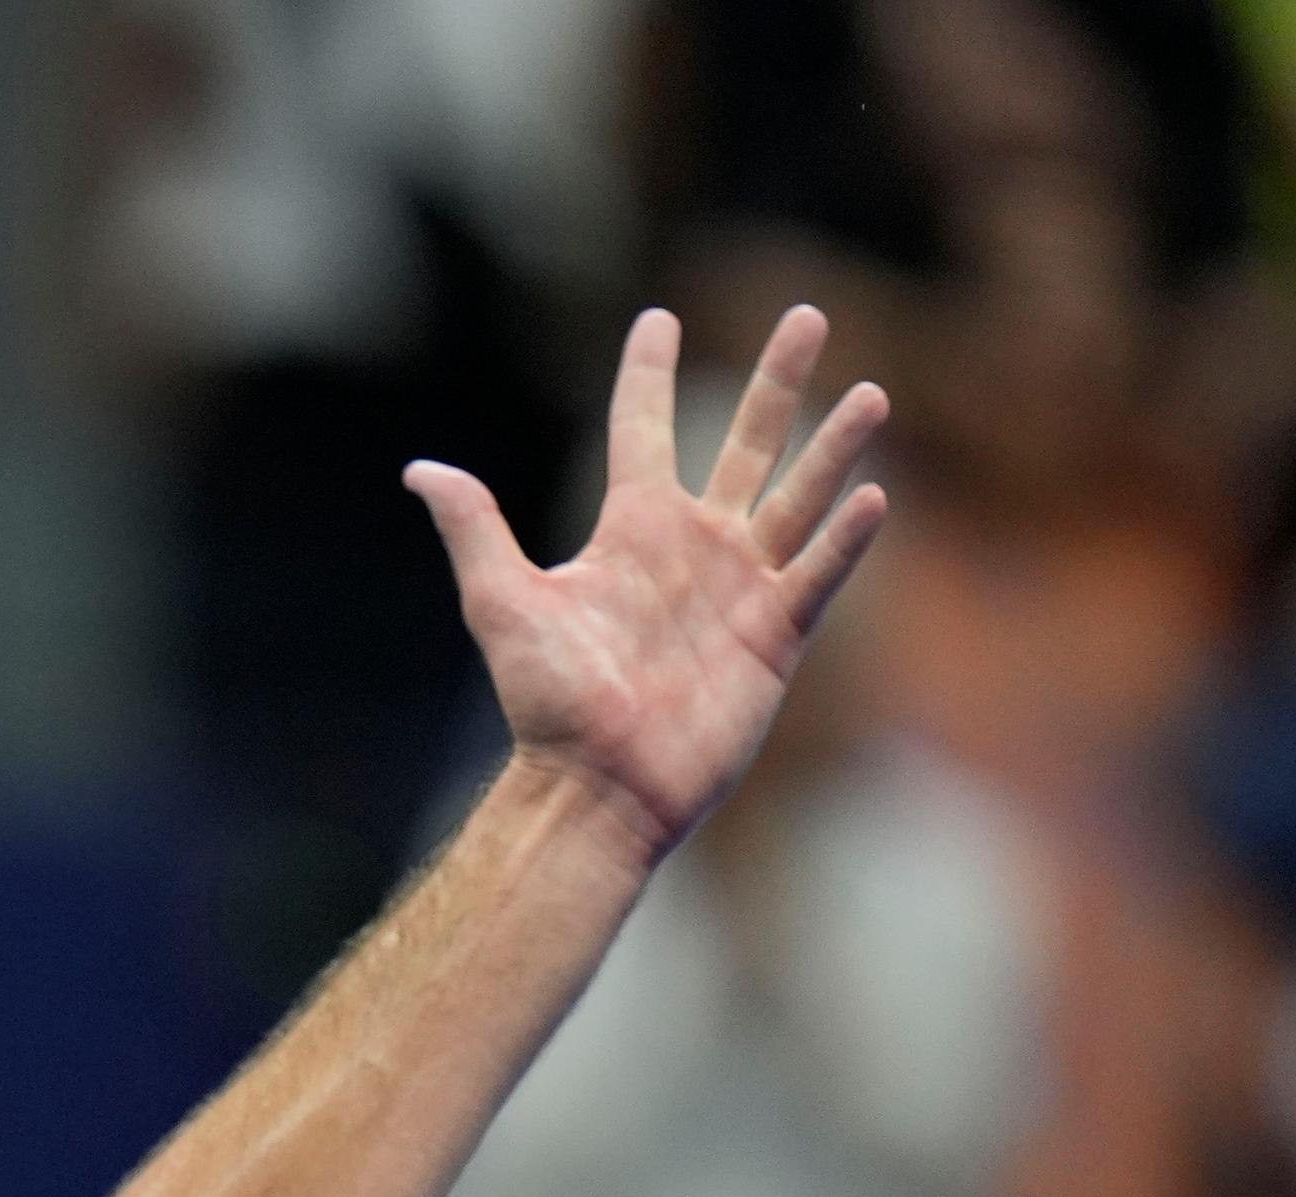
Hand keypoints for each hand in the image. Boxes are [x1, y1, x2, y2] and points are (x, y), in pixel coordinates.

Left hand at [408, 306, 888, 860]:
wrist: (597, 783)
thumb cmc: (548, 702)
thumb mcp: (503, 604)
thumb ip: (476, 531)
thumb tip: (421, 471)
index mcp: (631, 529)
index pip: (642, 429)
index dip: (647, 373)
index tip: (657, 318)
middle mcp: (692, 546)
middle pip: (745, 443)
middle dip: (776, 381)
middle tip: (806, 315)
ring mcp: (740, 587)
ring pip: (797, 496)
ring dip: (834, 446)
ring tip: (870, 392)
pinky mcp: (774, 636)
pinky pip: (817, 575)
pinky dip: (844, 539)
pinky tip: (874, 496)